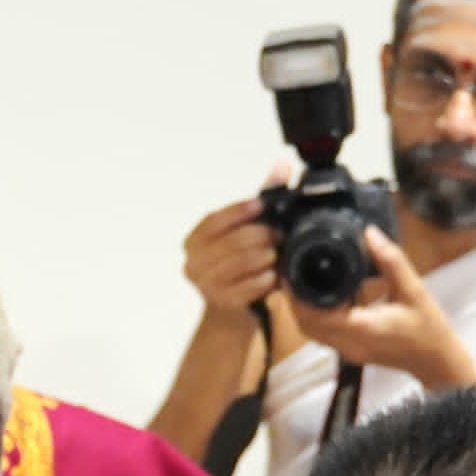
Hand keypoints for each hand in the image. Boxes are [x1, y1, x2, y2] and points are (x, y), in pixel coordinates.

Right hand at [181, 174, 290, 316]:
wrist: (230, 310)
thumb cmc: (237, 262)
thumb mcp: (246, 229)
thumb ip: (262, 197)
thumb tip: (282, 165)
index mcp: (194, 240)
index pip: (214, 220)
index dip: (238, 211)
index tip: (260, 204)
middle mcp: (194, 262)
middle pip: (232, 242)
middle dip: (261, 236)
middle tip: (278, 235)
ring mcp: (206, 285)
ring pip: (241, 263)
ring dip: (264, 257)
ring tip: (276, 255)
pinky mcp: (222, 303)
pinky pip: (249, 286)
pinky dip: (265, 280)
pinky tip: (273, 276)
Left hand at [287, 227, 475, 387]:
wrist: (436, 361)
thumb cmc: (429, 327)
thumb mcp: (414, 289)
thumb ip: (391, 261)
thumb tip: (369, 233)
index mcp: (361, 329)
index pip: (316, 315)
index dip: (298, 295)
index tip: (292, 270)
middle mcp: (347, 344)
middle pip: (305, 324)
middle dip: (295, 299)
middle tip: (293, 270)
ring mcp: (346, 351)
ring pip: (310, 331)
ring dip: (303, 309)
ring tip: (303, 280)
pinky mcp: (348, 351)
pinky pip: (321, 334)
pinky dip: (315, 316)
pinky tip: (322, 295)